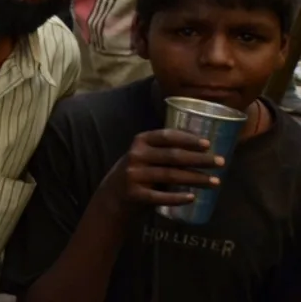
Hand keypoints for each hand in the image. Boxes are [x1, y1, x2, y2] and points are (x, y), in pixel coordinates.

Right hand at [103, 129, 222, 207]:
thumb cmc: (140, 172)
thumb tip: (205, 149)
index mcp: (140, 141)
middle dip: (199, 159)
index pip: (166, 136)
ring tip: (216, 182)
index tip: (208, 144)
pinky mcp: (134, 194)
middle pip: (173, 156)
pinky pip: (159, 197)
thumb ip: (166, 150)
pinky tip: (192, 198)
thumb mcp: (146, 156)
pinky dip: (177, 198)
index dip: (188, 139)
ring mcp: (133, 175)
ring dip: (195, 179)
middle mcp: (135, 156)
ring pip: (170, 176)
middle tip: (221, 162)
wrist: (113, 196)